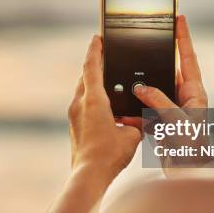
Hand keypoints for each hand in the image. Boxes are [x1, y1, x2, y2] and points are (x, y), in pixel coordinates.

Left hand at [67, 35, 141, 179]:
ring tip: (107, 79)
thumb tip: (139, 119)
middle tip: (106, 55)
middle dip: (95, 64)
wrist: (89, 175)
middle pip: (85, 76)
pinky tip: (103, 104)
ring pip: (82, 90)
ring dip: (92, 82)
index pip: (92, 66)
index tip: (98, 37)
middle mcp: (80, 103)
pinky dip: (91, 97)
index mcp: (94, 100)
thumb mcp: (132, 134)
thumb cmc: (110, 155)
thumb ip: (137, 121)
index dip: (95, 49)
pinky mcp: (74, 125)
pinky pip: (82, 103)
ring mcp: (74, 114)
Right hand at [119, 16, 209, 172]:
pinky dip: (134, 111)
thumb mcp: (176, 122)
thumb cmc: (191, 150)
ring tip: (125, 82)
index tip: (178, 18)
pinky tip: (122, 112)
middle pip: (167, 71)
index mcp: (195, 94)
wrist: (189, 175)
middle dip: (154, 61)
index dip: (183, 37)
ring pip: (153, 91)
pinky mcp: (163, 123)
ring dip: (139, 90)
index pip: (188, 58)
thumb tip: (140, 88)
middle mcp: (185, 99)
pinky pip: (145, 110)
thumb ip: (159, 101)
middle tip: (143, 42)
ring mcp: (173, 111)